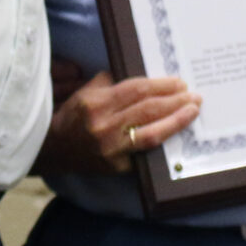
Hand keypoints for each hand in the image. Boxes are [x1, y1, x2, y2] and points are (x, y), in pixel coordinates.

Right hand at [35, 69, 199, 174]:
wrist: (52, 150)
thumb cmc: (71, 117)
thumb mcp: (85, 93)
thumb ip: (109, 83)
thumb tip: (139, 78)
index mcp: (97, 103)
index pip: (137, 90)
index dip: (162, 85)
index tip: (179, 82)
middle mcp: (105, 126)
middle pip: (148, 110)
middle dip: (175, 101)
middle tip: (194, 96)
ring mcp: (112, 149)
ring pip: (152, 134)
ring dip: (176, 121)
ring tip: (192, 112)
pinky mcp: (117, 167)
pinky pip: (144, 153)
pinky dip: (162, 142)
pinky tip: (176, 133)